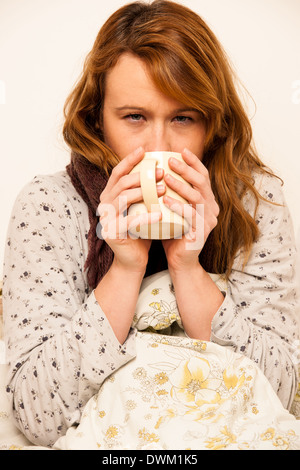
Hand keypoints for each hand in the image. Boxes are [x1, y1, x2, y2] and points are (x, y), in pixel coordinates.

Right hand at [97, 147, 163, 271]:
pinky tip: (159, 215)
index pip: (118, 173)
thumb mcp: (142, 208)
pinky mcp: (111, 233)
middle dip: (142, 175)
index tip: (144, 151)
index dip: (129, 160)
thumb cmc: (141, 232)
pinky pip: (129, 221)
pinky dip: (145, 217)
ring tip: (162, 190)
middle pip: (121, 183)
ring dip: (144, 192)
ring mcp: (106, 219)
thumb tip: (162, 169)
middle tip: (161, 172)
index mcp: (109, 196)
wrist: (132, 260)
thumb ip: (144, 192)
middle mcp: (104, 205)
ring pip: (123, 198)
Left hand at [162, 148, 218, 271]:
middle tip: (170, 160)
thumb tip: (156, 171)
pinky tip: (165, 200)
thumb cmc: (173, 233)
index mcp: (207, 201)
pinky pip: (191, 215)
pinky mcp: (201, 232)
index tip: (181, 151)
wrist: (179, 261)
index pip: (203, 176)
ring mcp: (208, 221)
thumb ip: (171, 193)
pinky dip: (178, 206)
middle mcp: (212, 209)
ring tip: (165, 177)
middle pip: (202, 183)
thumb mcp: (173, 209)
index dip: (194, 162)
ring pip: (197, 197)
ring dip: (181, 185)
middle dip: (186, 169)